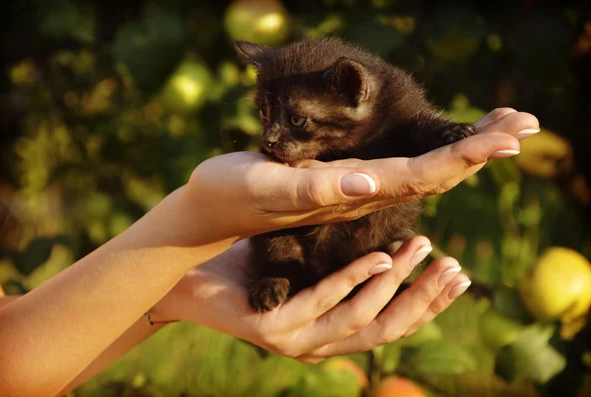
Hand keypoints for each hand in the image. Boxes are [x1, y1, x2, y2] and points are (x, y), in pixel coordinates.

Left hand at [152, 236, 470, 362]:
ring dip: (394, 283)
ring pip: (358, 317)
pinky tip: (376, 256)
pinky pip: (319, 302)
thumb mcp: (309, 264)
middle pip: (386, 329)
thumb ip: (346, 264)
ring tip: (420, 249)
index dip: (429, 304)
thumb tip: (390, 241)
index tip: (459, 275)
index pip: (392, 324)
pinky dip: (351, 281)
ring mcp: (295, 340)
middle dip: (424, 299)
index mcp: (332, 331)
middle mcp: (319, 345)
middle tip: (454, 267)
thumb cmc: (255, 268)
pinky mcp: (270, 331)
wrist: (192, 279)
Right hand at [182, 108, 538, 242]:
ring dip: (466, 149)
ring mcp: (356, 188)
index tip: (506, 138)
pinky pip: (403, 166)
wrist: (216, 208)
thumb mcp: (269, 189)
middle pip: (434, 174)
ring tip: (504, 127)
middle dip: (480, 150)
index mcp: (350, 195)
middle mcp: (362, 195)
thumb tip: (372, 180)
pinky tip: (453, 142)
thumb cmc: (233, 195)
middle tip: (525, 123)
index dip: (464, 157)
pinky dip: (435, 150)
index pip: (420, 176)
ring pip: (424, 171)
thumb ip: (316, 188)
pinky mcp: (346, 179)